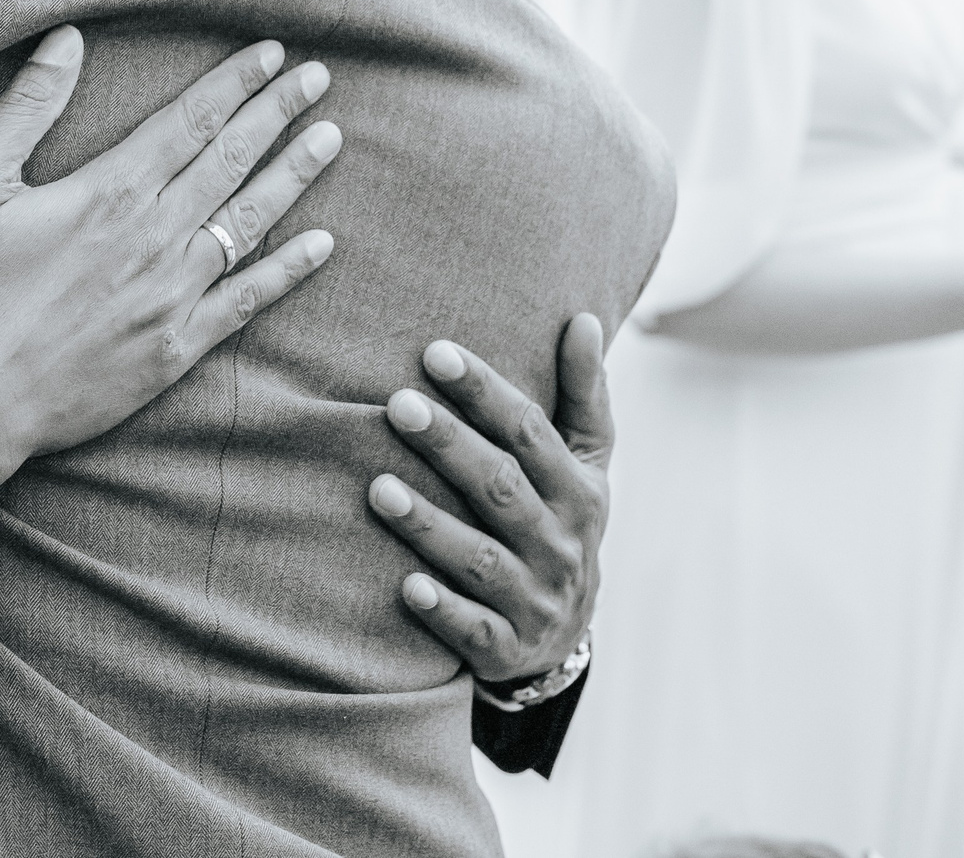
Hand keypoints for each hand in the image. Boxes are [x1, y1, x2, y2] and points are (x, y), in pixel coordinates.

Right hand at [0, 31, 342, 519]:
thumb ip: (26, 105)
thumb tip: (66, 38)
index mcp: (110, 190)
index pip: (191, 120)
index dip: (236, 83)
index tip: (271, 54)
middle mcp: (154, 235)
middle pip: (232, 159)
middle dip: (279, 113)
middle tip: (318, 78)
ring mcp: (173, 293)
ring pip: (250, 220)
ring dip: (294, 175)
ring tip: (329, 138)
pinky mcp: (177, 346)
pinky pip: (247, 300)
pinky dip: (288, 269)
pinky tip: (321, 243)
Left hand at [367, 319, 611, 684]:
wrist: (564, 639)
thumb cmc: (560, 523)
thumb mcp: (585, 464)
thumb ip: (583, 394)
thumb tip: (582, 318)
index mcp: (578, 489)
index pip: (531, 432)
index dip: (485, 392)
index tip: (434, 352)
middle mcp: (559, 542)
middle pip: (500, 487)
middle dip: (450, 446)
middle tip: (397, 405)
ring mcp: (533, 598)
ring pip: (479, 558)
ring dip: (429, 524)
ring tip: (377, 488)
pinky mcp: (506, 646)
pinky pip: (475, 630)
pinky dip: (444, 610)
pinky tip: (407, 587)